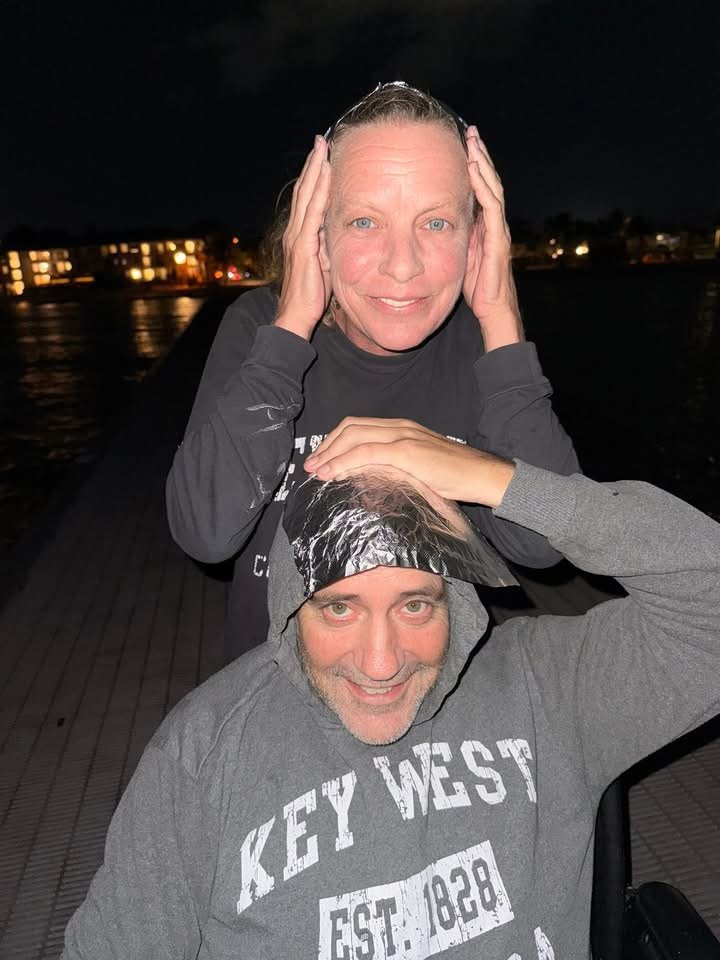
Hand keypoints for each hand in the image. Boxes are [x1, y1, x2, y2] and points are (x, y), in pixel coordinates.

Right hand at [274, 136, 331, 339]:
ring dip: (315, 170)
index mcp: (300, 236)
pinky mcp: (303, 247)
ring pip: (306, 196)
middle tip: (321, 139)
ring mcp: (297, 238)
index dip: (314, 176)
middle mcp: (295, 232)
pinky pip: (312, 213)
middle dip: (313, 164)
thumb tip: (338, 234)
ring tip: (322, 147)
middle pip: (304, 190)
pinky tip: (326, 175)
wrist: (295, 317)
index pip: (308, 199)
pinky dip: (319, 191)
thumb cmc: (310, 296)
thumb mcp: (323, 265)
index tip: (323, 155)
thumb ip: (327, 247)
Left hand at [304, 417, 514, 507]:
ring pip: (354, 438)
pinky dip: (344, 463)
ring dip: (330, 455)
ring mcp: (403, 438)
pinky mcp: (407, 452)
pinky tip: (332, 474)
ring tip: (316, 472)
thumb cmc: (456, 476)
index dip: (335, 440)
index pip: (358, 425)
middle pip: (350, 428)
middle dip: (326, 446)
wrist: (482, 475)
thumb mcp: (421, 466)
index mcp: (402, 427)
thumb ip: (398, 467)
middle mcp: (400, 427)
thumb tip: (374, 481)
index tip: (321, 458)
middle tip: (311, 465)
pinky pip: (367, 453)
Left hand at [463, 127, 523, 349]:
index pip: (480, 189)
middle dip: (480, 156)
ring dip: (483, 163)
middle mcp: (494, 225)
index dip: (473, 167)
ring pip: (493, 188)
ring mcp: (498, 231)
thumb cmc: (477, 290)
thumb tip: (432, 223)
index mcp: (484, 227)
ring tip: (473, 141)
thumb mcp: (459, 257)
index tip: (460, 145)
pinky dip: (483, 185)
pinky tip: (474, 168)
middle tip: (469, 131)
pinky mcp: (498, 241)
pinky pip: (492, 207)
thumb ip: (453, 238)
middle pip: (489, 182)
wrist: (494, 313)